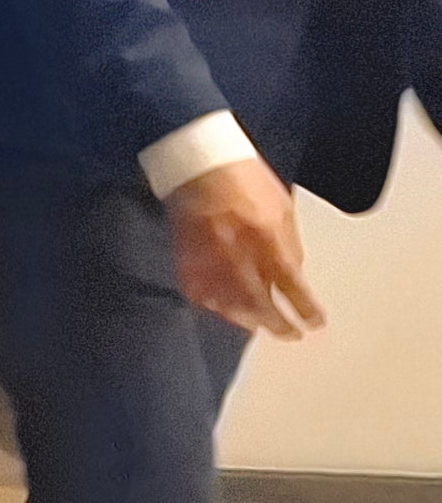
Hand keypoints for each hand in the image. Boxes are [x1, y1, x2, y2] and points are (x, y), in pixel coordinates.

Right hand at [165, 156, 323, 338]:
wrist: (201, 168)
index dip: (306, 310)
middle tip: (290, 334)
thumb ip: (290, 246)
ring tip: (259, 326)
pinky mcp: (187, 263)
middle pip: (262, 307)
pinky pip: (201, 296)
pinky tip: (225, 309)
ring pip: (230, 308)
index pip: (293, 288)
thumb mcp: (283, 210)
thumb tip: (296, 277)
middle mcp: (239, 257)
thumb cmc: (246, 182)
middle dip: (279, 325)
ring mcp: (210, 263)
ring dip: (248, 321)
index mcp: (268, 241)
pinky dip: (215, 307)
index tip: (315, 322)